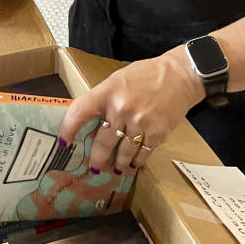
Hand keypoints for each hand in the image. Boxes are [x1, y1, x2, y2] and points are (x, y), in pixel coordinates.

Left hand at [58, 47, 204, 176]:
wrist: (180, 76)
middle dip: (97, 158)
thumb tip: (90, 120)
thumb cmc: (146, 75)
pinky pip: (143, 153)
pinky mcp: (157, 133)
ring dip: (118, 163)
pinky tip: (134, 163)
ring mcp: (140, 123)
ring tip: (115, 168)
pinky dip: (137, 160)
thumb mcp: (118, 79)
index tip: (64, 142)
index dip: (68, 129)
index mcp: (108, 91)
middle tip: (93, 166)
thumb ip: (104, 98)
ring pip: (123, 152)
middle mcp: (122, 108)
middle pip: (102, 142)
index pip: (80, 112)